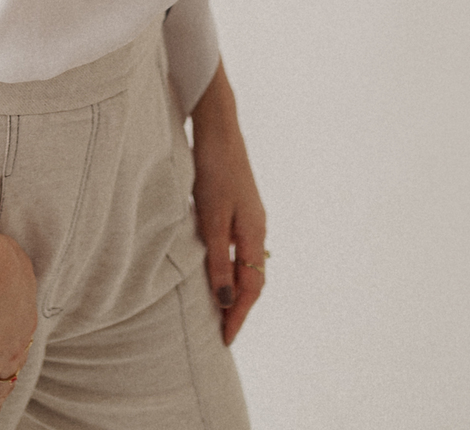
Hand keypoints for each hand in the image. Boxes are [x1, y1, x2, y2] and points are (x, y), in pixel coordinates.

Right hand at [0, 225, 36, 429]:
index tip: (12, 368)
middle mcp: (9, 349)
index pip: (20, 349)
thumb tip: (8, 258)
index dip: (15, 360)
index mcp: (22, 322)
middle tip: (0, 410)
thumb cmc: (0, 258)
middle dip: (3, 395)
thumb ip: (11, 267)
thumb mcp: (14, 261)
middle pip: (8, 380)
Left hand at [189, 60, 266, 345]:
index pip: (251, 288)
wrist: (218, 129)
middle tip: (223, 332)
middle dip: (240, 307)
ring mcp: (249, 216)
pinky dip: (231, 267)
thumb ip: (219, 260)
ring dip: (236, 288)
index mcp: (254, 234)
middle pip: (253, 279)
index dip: (238, 315)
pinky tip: (218, 268)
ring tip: (219, 309)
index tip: (226, 340)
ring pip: (247, 263)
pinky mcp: (239, 205)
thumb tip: (226, 302)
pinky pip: (239, 247)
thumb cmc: (213, 171)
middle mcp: (257, 228)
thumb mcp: (212, 218)